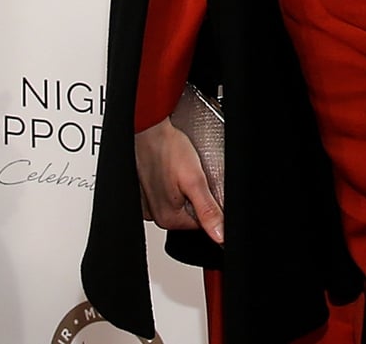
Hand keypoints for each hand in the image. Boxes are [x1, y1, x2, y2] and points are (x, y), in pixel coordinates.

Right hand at [133, 116, 223, 243]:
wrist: (149, 129)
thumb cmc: (168, 149)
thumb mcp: (196, 180)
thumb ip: (208, 210)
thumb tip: (220, 236)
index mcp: (168, 218)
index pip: (203, 222)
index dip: (212, 203)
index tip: (209, 186)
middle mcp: (155, 215)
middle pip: (192, 212)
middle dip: (199, 195)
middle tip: (196, 174)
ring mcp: (148, 203)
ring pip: (181, 201)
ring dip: (187, 188)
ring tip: (184, 168)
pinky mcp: (145, 191)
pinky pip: (168, 192)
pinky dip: (175, 183)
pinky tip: (175, 168)